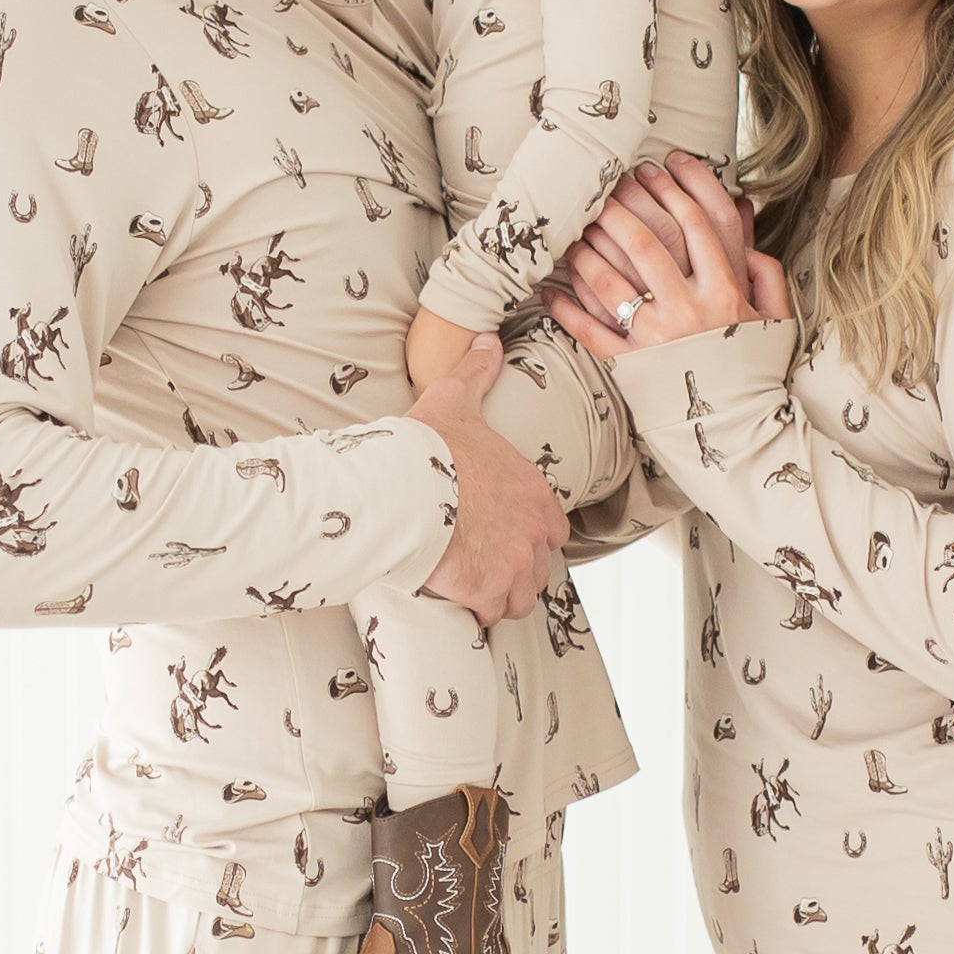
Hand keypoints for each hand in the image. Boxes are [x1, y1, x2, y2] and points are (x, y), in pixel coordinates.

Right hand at [408, 335, 569, 621]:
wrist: (401, 486)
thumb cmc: (427, 447)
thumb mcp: (455, 400)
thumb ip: (476, 373)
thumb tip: (485, 340)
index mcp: (533, 493)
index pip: (552, 530)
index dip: (529, 536)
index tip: (501, 537)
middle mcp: (533, 532)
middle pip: (536, 567)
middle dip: (513, 571)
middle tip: (480, 565)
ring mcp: (514, 565)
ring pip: (517, 597)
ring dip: (497, 596)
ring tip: (468, 587)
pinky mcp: (488, 591)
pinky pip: (489, 614)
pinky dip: (474, 611)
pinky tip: (455, 599)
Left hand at [550, 155, 788, 359]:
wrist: (739, 432)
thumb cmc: (755, 374)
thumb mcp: (776, 321)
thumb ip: (767, 276)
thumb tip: (750, 238)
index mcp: (724, 291)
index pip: (696, 224)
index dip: (673, 189)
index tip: (655, 168)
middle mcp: (687, 310)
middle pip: (645, 244)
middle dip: (621, 210)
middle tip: (604, 190)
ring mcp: (655, 339)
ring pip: (611, 283)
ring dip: (587, 252)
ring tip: (575, 234)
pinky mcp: (631, 367)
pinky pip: (591, 333)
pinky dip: (567, 311)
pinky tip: (550, 292)